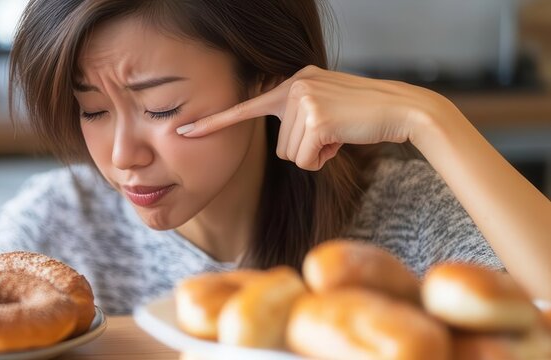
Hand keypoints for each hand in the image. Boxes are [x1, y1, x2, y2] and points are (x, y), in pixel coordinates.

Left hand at [176, 65, 453, 170]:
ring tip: (339, 135)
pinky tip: (342, 140)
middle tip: (333, 136)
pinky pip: (306, 160)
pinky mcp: (316, 118)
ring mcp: (304, 99)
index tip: (183, 132)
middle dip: (305, 151)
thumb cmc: (364, 117)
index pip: (245, 107)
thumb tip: (286, 146)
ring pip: (291, 155)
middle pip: (279, 146)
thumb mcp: (326, 108)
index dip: (213, 123)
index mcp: (293, 81)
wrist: (402, 111)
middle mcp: (294, 85)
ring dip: (316, 155)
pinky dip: (324, 160)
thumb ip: (299, 116)